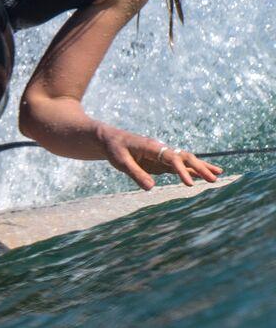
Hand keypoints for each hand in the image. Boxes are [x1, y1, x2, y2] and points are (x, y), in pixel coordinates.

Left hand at [102, 130, 222, 189]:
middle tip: (214, 179)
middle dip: (200, 168)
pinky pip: (179, 167)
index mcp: (152, 147)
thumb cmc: (114, 149)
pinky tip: (202, 177)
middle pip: (185, 157)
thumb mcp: (120, 162)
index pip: (172, 158)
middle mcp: (161, 149)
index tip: (189, 184)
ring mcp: (162, 156)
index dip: (182, 170)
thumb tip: (151, 188)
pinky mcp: (160, 162)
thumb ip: (135, 174)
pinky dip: (191, 171)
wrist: (110, 139)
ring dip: (201, 168)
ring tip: (218, 176)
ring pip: (185, 161)